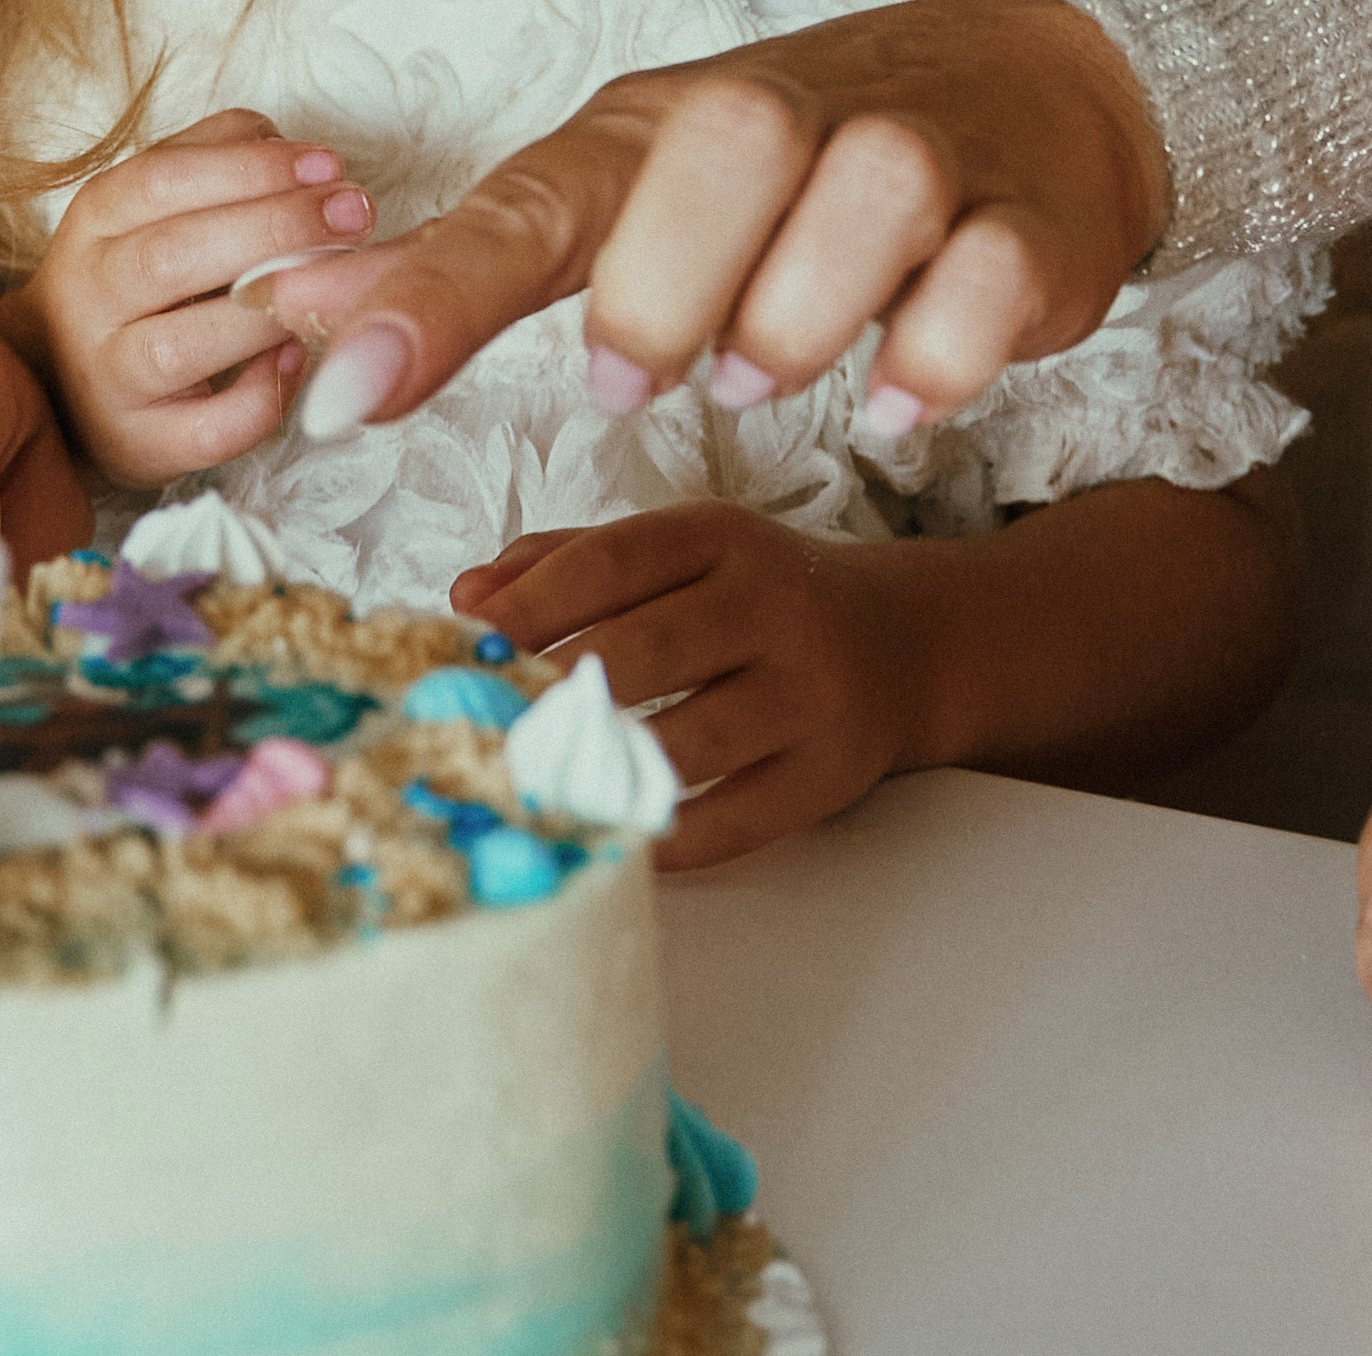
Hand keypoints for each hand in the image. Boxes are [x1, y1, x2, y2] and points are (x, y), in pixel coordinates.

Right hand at [0, 105, 373, 486]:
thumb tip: (293, 150)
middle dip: (273, 230)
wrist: (63, 376)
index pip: (160, 180)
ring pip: (181, 345)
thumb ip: (217, 156)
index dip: (248, 170)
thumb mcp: (154, 200)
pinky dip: (261, 397)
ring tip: (334, 286)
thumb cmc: (137, 274)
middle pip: (171, 256)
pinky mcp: (139, 445)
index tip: (325, 165)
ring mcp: (108, 376)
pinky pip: (207, 430)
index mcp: (96, 219)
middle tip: (352, 215)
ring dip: (266, 312)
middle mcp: (87, 296)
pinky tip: (295, 360)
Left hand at [265, 0, 1166, 435]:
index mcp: (659, 129)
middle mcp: (786, 118)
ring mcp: (917, 157)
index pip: (530, 201)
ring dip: (802, 317)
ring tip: (766, 365)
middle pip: (721, 154)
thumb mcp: (619, 196)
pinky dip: (937, 351)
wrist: (1021, 85)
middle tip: (640, 380)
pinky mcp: (1021, 221)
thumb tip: (291, 304)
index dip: (430, 297)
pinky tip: (901, 388)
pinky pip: (983, 278)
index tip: (341, 393)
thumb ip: (466, 266)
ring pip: (865, 200)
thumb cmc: (779, 169)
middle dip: (668, 290)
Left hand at [455, 502, 919, 865]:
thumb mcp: (676, 551)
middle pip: (645, 649)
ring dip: (605, 767)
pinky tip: (614, 831)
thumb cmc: (754, 595)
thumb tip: (466, 596)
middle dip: (556, 690)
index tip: (466, 640)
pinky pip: (737, 819)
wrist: (904, 642)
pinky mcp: (829, 774)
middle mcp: (770, 605)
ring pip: (690, 741)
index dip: (532, 602)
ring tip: (533, 783)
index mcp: (719, 536)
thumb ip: (569, 562)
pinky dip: (669, 835)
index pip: (612, 561)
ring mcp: (808, 693)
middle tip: (484, 724)